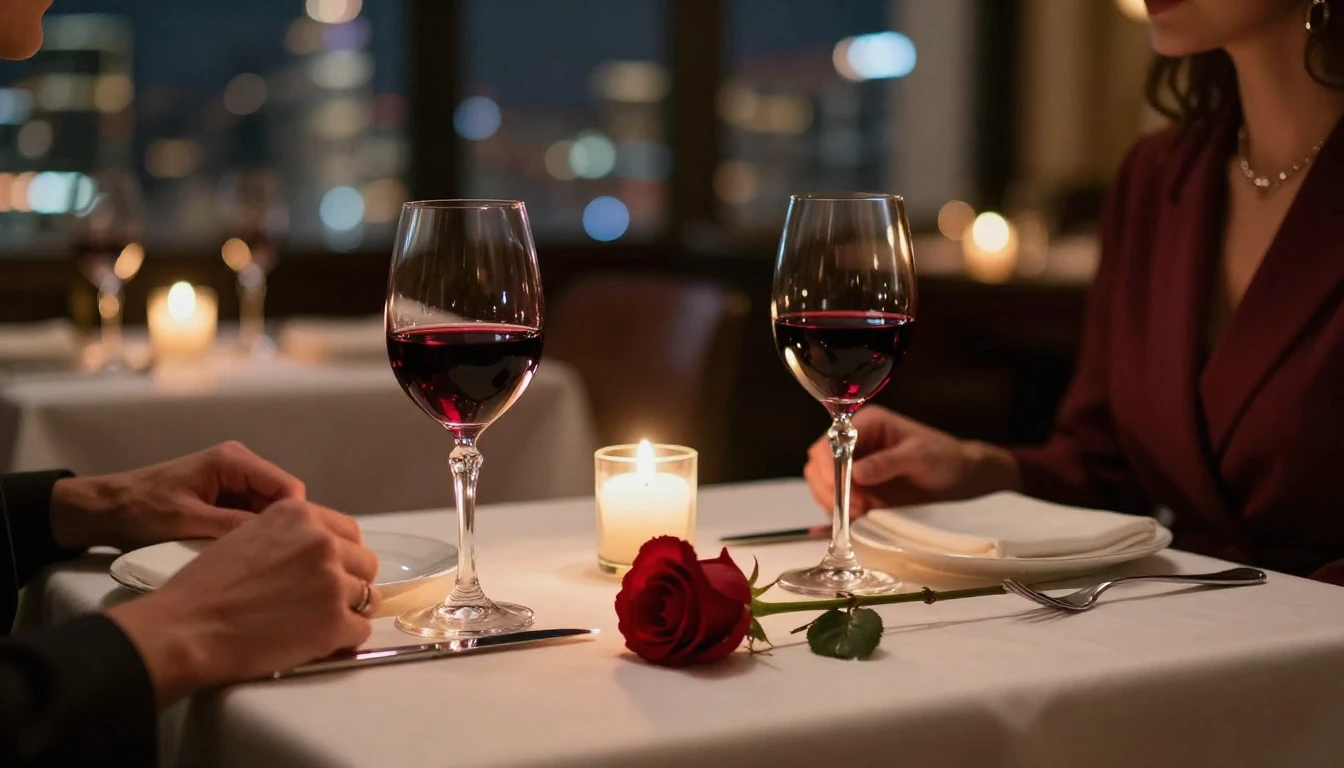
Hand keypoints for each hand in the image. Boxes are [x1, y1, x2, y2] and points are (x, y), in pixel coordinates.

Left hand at [49, 441, 304, 551]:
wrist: (103, 511)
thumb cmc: (139, 510)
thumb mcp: (187, 522)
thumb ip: (234, 526)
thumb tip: (279, 539)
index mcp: (233, 460)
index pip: (288, 487)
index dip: (295, 519)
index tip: (289, 551)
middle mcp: (239, 465)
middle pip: (282, 500)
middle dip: (280, 529)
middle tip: (274, 562)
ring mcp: (233, 482)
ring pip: (269, 512)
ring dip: (264, 535)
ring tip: (255, 562)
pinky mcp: (225, 498)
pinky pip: (251, 517)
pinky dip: (249, 536)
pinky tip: (241, 556)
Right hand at [106, 499, 381, 705]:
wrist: (188, 628)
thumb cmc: (206, 587)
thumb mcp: (248, 534)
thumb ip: (288, 536)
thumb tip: (317, 550)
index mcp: (300, 514)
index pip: (349, 532)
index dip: (341, 555)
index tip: (329, 571)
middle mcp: (323, 542)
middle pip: (365, 563)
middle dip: (349, 581)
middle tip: (322, 601)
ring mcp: (333, 582)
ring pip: (367, 597)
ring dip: (346, 611)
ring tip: (313, 623)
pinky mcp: (335, 621)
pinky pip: (360, 630)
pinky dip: (343, 639)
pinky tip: (317, 642)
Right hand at [803, 405, 1019, 516]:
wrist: (960, 476)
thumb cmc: (944, 458)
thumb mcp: (919, 457)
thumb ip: (886, 463)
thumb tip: (855, 473)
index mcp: (866, 424)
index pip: (830, 441)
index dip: (832, 466)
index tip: (849, 489)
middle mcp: (854, 441)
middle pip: (818, 462)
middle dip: (831, 487)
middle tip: (857, 507)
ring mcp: (852, 464)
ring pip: (820, 482)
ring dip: (834, 501)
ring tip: (861, 512)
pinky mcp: (856, 486)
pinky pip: (833, 498)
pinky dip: (841, 510)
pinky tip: (860, 515)